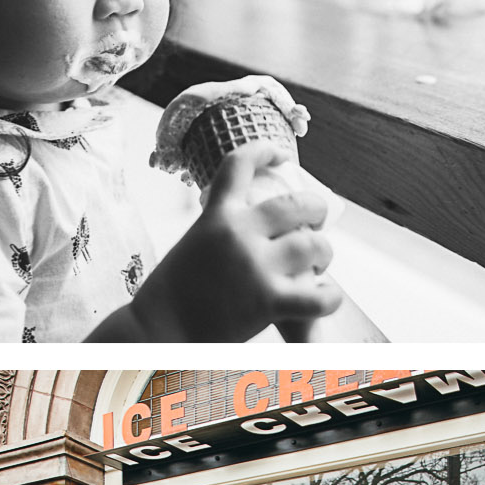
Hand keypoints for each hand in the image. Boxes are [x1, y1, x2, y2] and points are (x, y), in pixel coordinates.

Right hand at [160, 137, 337, 334]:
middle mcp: (238, 233)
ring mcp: (255, 266)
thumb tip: (252, 228)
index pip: (240, 164)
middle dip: (316, 208)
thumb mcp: (193, 244)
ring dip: (324, 252)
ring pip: (313, 246)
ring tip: (321, 261)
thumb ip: (221, 230)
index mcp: (216, 215)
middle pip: (296, 203)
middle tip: (318, 220)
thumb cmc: (170, 295)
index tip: (282, 155)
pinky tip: (327, 296)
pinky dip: (329, 297)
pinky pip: (316, 296)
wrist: (155, 333)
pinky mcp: (267, 302)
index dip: (265, 151)